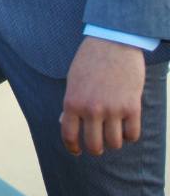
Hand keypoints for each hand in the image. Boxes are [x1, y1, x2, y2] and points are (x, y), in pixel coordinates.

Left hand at [61, 36, 145, 155]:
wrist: (113, 44)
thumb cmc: (89, 61)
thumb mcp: (73, 81)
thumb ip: (70, 103)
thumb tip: (64, 123)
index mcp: (72, 102)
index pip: (69, 135)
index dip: (72, 148)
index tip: (77, 152)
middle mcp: (91, 109)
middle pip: (94, 145)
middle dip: (96, 149)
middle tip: (99, 146)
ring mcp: (112, 109)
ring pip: (115, 143)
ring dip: (115, 142)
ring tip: (114, 133)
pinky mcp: (132, 107)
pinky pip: (133, 134)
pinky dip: (130, 135)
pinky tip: (127, 127)